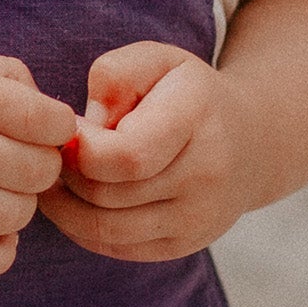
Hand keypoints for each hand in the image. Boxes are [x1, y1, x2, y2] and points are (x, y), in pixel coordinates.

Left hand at [39, 41, 253, 261]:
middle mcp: (205, 176)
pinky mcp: (183, 246)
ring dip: (65, 206)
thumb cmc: (186, 94)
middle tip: (57, 152)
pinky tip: (74, 201)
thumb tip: (86, 130)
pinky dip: (80, 228)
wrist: (251, 143)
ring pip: (104, 228)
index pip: (127, 156)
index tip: (70, 129)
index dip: (81, 148)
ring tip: (57, 177)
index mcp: (197, 119)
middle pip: (106, 193)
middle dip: (67, 172)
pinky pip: (114, 247)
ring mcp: (197, 218)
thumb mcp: (156, 60)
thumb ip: (115, 76)